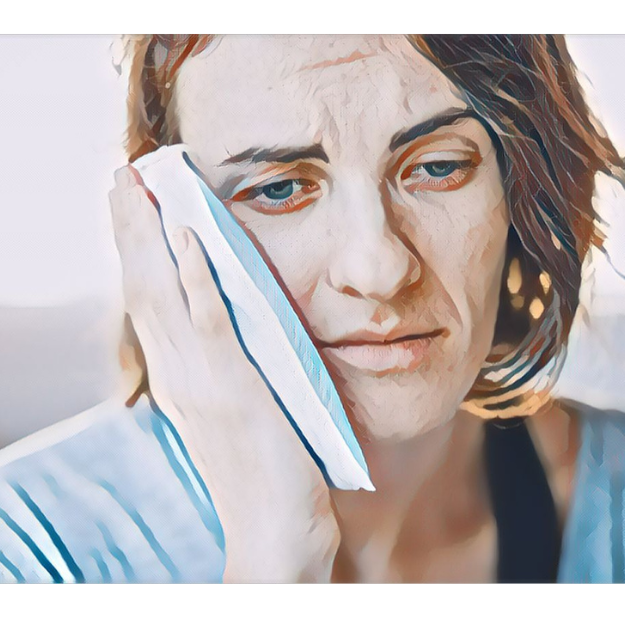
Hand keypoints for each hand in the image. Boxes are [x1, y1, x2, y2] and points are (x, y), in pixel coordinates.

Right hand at [109, 165, 338, 581]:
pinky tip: (187, 238)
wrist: (274, 531)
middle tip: (121, 178)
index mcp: (181, 379)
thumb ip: (222, 372)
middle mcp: (181, 375)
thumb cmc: (261, 472)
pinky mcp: (236, 389)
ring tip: (137, 188)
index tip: (131, 209)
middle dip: (130, 231)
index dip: (136, 252)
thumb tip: (222, 334)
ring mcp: (204, 381)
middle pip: (143, 288)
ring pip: (164, 295)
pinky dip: (194, 278)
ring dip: (149, 238)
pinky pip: (210, 323)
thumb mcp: (232, 413)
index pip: (149, 303)